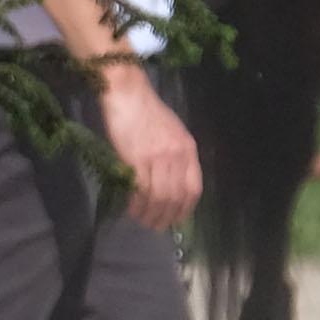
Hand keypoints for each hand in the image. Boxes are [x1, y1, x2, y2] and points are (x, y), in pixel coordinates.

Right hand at [94, 61, 203, 231]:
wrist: (126, 93)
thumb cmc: (146, 110)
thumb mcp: (172, 132)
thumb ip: (174, 155)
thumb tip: (169, 180)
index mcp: (188, 149)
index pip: (193, 188)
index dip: (185, 208)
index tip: (175, 219)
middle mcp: (177, 156)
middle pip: (176, 196)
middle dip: (166, 216)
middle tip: (156, 226)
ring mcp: (157, 157)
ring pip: (158, 196)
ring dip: (150, 213)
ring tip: (142, 220)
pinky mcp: (136, 158)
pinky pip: (139, 188)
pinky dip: (136, 203)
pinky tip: (131, 208)